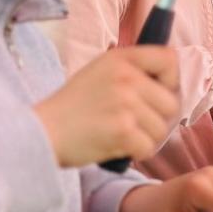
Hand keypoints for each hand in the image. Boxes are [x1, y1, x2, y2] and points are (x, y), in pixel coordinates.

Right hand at [34, 46, 179, 167]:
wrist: (41, 132)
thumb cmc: (73, 106)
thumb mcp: (100, 72)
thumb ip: (133, 72)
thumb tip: (170, 84)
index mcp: (122, 58)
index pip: (170, 60)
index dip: (170, 81)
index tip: (156, 94)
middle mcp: (127, 77)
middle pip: (171, 103)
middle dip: (157, 119)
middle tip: (132, 124)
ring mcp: (125, 103)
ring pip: (161, 129)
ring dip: (145, 138)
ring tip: (119, 134)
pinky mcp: (123, 130)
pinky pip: (148, 148)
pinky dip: (135, 153)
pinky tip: (116, 146)